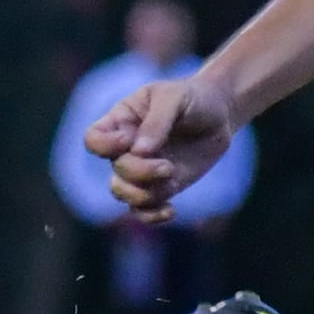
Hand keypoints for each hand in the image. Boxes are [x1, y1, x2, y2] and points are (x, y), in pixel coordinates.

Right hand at [89, 71, 236, 215]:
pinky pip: (143, 210)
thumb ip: (156, 121)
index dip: (104, 146)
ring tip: (172, 179)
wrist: (220, 114)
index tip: (129, 140)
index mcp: (121, 121)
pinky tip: (171, 210)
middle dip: (140, 172)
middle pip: (116, 170)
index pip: (93, 139)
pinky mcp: (161, 186)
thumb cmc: (193, 98)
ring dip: (145, 194)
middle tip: (168, 166)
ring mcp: (143, 170)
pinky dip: (152, 215)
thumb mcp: (175, 97)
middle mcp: (126, 148)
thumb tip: (139, 152)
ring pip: (124, 193)